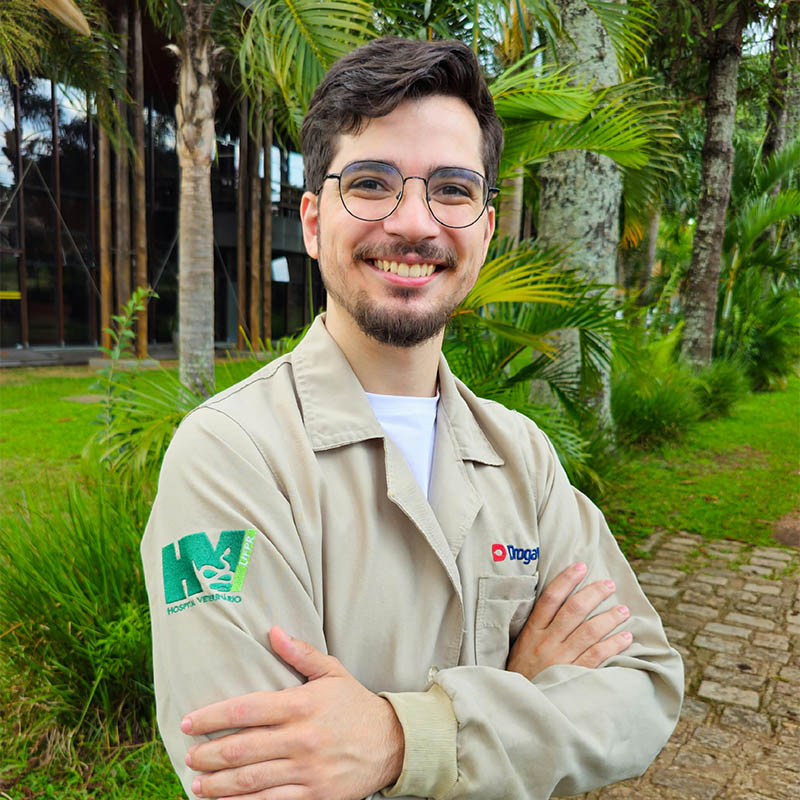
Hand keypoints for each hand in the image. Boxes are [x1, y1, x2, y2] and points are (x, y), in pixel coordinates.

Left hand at [182, 627, 403, 799]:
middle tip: (188, 756)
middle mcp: (301, 738)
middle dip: (209, 754)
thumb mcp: (332, 672)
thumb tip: (272, 630)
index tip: (188, 722)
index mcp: (302, 704)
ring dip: (218, 784)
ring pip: (251, 780)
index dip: (212, 716)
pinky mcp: (313, 795)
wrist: (393, 743)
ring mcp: (307, 770)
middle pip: (242, 748)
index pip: (247, 708)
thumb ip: (301, 653)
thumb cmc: (356, 705)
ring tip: (197, 783)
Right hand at [506, 562, 632, 678]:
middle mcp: (547, 642)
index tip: (581, 566)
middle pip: (573, 610)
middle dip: (594, 594)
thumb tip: (556, 604)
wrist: (518, 708)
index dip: (566, 580)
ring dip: (609, 618)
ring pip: (589, 631)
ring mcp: (561, 660)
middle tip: (610, 584)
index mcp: (531, 632)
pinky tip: (626, 638)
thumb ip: (536, 628)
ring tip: (624, 609)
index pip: (550, 598)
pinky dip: (613, 645)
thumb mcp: (520, 647)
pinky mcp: (574, 677)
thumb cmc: (521, 675)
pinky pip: (597, 656)